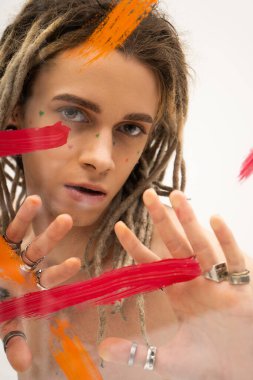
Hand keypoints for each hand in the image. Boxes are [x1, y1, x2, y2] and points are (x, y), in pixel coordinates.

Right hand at [0, 195, 80, 371]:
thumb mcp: (3, 321)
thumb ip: (13, 339)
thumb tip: (24, 366)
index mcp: (29, 286)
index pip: (48, 278)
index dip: (61, 271)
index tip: (76, 261)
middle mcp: (25, 268)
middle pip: (41, 250)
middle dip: (53, 236)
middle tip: (68, 219)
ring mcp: (14, 253)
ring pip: (28, 235)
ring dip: (38, 221)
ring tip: (44, 203)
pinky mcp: (3, 242)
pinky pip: (13, 228)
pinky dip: (22, 215)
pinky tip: (33, 201)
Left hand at [98, 189, 252, 379]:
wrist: (245, 365)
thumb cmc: (211, 358)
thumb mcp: (171, 359)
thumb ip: (138, 354)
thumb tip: (103, 351)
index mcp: (178, 291)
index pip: (153, 264)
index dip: (136, 245)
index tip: (118, 226)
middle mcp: (195, 279)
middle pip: (175, 244)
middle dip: (161, 220)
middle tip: (146, 195)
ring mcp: (217, 278)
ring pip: (201, 244)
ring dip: (189, 221)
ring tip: (177, 196)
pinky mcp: (241, 284)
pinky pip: (232, 258)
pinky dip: (225, 240)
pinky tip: (214, 219)